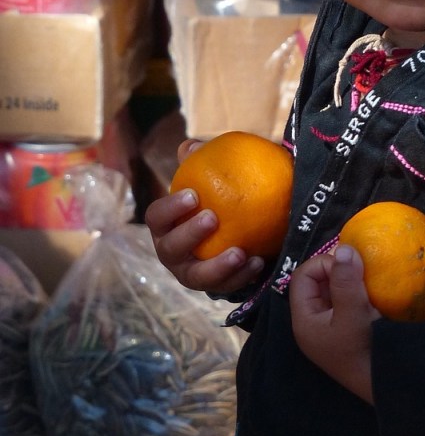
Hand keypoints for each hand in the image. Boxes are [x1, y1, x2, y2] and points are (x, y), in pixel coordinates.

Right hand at [144, 139, 265, 294]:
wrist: (236, 232)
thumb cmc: (215, 201)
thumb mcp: (210, 179)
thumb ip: (200, 162)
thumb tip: (191, 147)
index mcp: (165, 226)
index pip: (155, 217)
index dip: (169, 208)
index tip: (193, 194)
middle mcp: (171, 253)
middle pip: (170, 249)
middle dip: (189, 235)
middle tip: (213, 218)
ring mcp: (191, 274)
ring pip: (197, 277)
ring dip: (216, 266)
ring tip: (239, 253)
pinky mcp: (214, 288)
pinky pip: (226, 287)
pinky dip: (241, 277)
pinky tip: (259, 262)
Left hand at [289, 244, 379, 403]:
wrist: (386, 385)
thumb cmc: (362, 350)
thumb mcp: (353, 313)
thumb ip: (346, 280)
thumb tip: (343, 247)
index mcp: (304, 319)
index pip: (302, 277)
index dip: (323, 264)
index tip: (349, 264)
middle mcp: (314, 323)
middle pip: (316, 283)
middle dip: (336, 270)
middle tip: (360, 267)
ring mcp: (331, 329)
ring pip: (333, 292)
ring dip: (348, 280)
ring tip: (367, 276)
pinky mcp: (347, 332)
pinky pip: (346, 303)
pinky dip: (357, 292)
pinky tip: (372, 291)